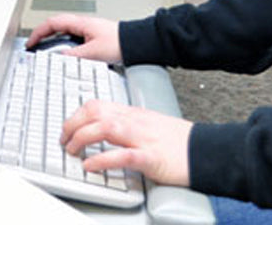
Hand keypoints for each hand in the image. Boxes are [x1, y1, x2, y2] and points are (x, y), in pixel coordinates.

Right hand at [25, 13, 121, 62]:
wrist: (138, 43)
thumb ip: (73, 55)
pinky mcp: (93, 37)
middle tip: (34, 46)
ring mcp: (87, 30)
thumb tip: (57, 58)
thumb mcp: (93, 52)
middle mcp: (82, 24)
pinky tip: (67, 56)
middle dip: (43, 36)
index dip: (38, 33)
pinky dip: (65, 46)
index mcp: (79, 23)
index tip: (30, 42)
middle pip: (55, 27)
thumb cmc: (120, 43)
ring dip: (54, 41)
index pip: (51, 24)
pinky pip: (72, 39)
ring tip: (48, 52)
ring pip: (64, 33)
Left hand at [61, 100, 192, 186]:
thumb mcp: (149, 125)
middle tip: (63, 140)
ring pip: (104, 128)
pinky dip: (102, 160)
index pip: (96, 105)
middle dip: (72, 124)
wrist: (207, 151)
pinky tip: (90, 166)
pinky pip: (122, 156)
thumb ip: (127, 124)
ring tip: (72, 151)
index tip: (67, 127)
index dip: (76, 115)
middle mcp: (134, 122)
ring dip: (81, 138)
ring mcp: (143, 138)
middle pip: (94, 112)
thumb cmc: (179, 142)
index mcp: (132, 114)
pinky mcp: (152, 158)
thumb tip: (103, 130)